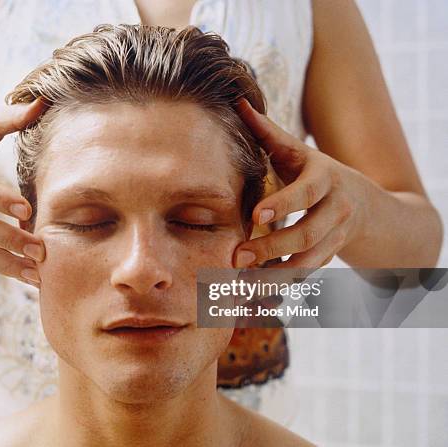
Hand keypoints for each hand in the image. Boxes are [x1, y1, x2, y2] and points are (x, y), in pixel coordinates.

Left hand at [232, 99, 370, 268]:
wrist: (370, 207)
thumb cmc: (320, 173)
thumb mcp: (300, 152)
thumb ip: (269, 133)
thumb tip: (238, 102)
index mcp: (324, 179)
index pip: (305, 193)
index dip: (283, 204)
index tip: (256, 216)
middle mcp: (335, 209)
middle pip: (307, 233)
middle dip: (272, 247)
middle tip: (237, 257)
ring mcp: (336, 236)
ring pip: (309, 261)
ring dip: (276, 274)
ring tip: (244, 281)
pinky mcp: (330, 257)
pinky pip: (308, 274)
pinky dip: (283, 283)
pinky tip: (256, 289)